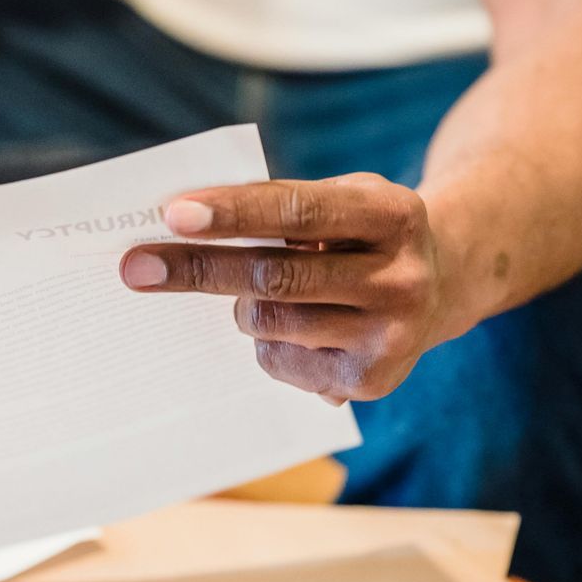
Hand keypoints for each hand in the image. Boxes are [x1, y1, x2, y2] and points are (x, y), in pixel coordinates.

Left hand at [119, 174, 475, 402]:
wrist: (445, 283)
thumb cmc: (365, 232)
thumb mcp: (345, 200)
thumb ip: (286, 209)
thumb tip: (185, 231)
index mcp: (394, 215)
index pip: (299, 211)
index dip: (233, 212)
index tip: (174, 212)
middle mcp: (401, 278)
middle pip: (275, 275)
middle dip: (198, 268)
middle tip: (137, 265)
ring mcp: (391, 336)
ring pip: (270, 321)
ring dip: (241, 305)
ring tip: (250, 291)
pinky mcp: (371, 382)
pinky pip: (280, 361)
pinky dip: (265, 341)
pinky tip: (291, 326)